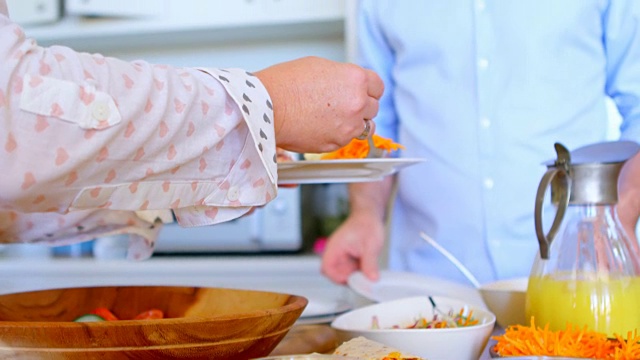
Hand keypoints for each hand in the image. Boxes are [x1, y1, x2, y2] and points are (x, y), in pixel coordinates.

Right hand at [255, 56, 383, 153]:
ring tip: (333, 118)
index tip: (362, 92)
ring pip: (364, 127)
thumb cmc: (285, 84)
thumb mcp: (320, 66)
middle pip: (373, 108)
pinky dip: (338, 135)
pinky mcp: (336, 143)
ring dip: (354, 123)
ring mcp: (348, 127)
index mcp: (356, 79)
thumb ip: (342, 77)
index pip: (378, 86)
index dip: (368, 89)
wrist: (266, 106)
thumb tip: (347, 84)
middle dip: (361, 106)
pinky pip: (345, 140)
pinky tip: (321, 126)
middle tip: (341, 104)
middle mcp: (357, 104)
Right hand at [321, 210, 385, 283]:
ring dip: (355, 276)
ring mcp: (342, 257)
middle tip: (362, 278)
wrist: (369, 217)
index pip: (327, 268)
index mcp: (335, 247)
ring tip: (367, 270)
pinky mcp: (348, 260)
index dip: (337, 277)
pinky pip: (351, 272)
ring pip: (344, 274)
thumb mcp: (371, 245)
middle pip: (334, 274)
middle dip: (348, 278)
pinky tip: (367, 267)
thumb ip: (370, 263)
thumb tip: (372, 279)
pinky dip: (359, 273)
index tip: (352, 280)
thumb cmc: (366, 224)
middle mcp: (335, 253)